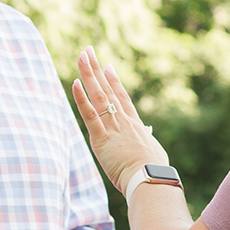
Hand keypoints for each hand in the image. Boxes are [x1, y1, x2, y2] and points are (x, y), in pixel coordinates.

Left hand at [73, 46, 166, 192]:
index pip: (122, 97)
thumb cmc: (154, 170)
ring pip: (98, 95)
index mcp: (134, 124)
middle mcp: (123, 120)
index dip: (113, 80)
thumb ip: (147, 138)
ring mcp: (112, 127)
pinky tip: (75, 82)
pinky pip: (90, 114)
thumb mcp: (152, 150)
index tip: (107, 66)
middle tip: (88, 50)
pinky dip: (81, 98)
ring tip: (82, 56)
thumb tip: (148, 131)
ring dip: (88, 74)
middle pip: (107, 89)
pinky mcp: (101, 138)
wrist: (150, 179)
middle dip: (96, 69)